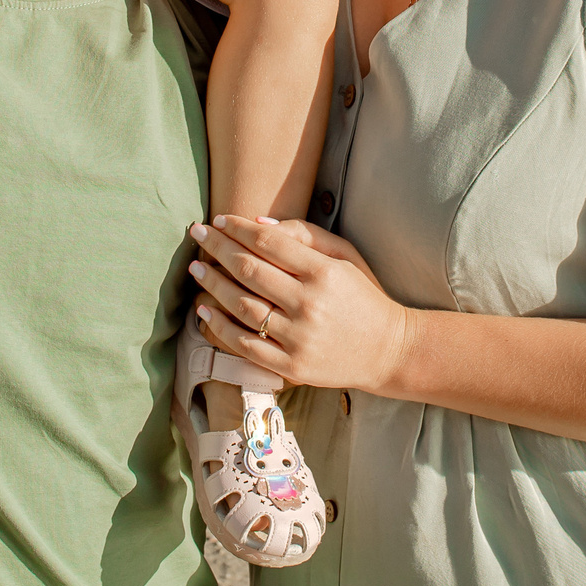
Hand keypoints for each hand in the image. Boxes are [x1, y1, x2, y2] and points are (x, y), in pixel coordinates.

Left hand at [188, 215, 411, 394]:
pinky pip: (245, 345)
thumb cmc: (365, 295)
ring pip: (242, 306)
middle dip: (217, 248)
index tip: (219, 220)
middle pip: (249, 270)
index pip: (269, 243)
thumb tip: (259, 224)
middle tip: (197, 234)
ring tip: (196, 268)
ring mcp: (299, 338)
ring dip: (213, 284)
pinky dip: (220, 327)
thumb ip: (306, 235)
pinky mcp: (292, 366)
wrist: (389, 350)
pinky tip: (204, 309)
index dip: (239, 229)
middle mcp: (309, 304)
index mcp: (324, 273)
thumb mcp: (346, 256)